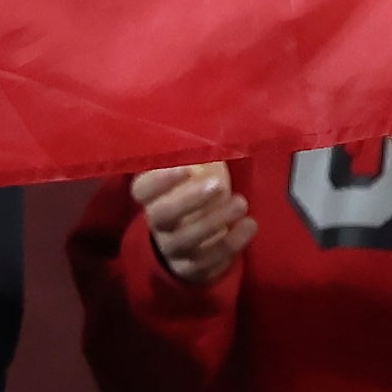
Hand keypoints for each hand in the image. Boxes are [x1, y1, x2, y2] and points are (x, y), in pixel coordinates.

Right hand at [134, 163, 254, 285]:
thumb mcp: (192, 172)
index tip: (186, 168)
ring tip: (241, 203)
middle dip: (190, 200)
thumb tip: (213, 122)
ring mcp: (173, 250)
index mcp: (151, 198)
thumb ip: (195, 154)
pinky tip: (249, 225)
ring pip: (187, 241)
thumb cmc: (193, 196)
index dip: (159, 181)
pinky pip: (209, 261)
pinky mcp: (192, 269)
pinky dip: (232, 243)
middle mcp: (156, 225)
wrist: (189, 245)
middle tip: (219, 186)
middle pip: (162, 216)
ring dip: (216, 221)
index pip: (142, 191)